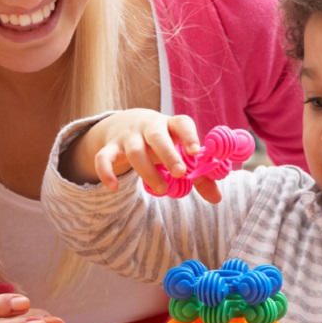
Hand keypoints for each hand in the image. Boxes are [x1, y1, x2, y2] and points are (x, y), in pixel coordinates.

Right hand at [60, 109, 220, 202]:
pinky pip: (104, 158)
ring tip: (161, 190)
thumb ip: (199, 175)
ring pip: (134, 151)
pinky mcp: (110, 147)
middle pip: (157, 136)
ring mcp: (128, 136)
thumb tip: (217, 198)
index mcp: (171, 125)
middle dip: (168, 154)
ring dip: (147, 171)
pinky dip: (106, 172)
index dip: (189, 135)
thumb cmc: (162, 143)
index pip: (182, 124)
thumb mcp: (179, 152)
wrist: (125, 123)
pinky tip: (113, 188)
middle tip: (180, 173)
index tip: (196, 151)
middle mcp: (149, 127)